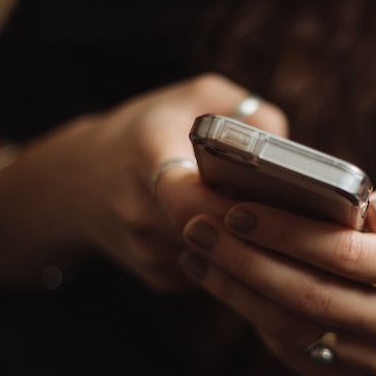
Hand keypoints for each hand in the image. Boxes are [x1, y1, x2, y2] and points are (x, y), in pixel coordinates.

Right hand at [15, 73, 285, 289]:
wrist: (78, 183)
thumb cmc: (148, 131)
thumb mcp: (195, 97)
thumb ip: (247, 113)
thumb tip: (291, 153)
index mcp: (145, 155)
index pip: (186, 194)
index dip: (230, 202)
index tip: (266, 196)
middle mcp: (139, 210)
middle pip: (213, 232)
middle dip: (256, 225)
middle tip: (298, 214)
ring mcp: (147, 251)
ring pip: (219, 258)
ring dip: (250, 245)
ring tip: (280, 222)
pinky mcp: (159, 278)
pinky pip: (212, 273)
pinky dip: (234, 258)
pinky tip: (246, 236)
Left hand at [180, 170, 375, 375]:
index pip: (347, 254)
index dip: (288, 233)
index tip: (239, 210)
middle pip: (310, 296)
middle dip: (246, 260)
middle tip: (199, 227)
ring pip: (291, 326)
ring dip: (234, 287)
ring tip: (197, 249)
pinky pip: (287, 348)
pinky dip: (245, 309)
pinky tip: (215, 277)